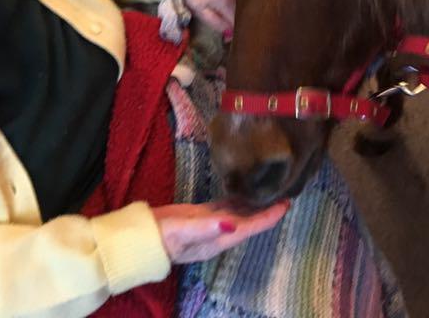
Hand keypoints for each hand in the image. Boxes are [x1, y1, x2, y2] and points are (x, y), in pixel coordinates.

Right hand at [152, 200, 289, 263]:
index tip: (286, 203)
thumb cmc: (162, 236)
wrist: (141, 237)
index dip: (269, 217)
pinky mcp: (200, 216)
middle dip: (266, 210)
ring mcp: (210, 225)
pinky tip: (243, 191)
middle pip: (249, 221)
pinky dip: (236, 200)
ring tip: (270, 190)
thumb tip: (232, 223)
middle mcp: (219, 233)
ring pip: (238, 214)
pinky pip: (225, 208)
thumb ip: (207, 226)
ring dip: (254, 205)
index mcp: (219, 239)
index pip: (251, 227)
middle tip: (284, 192)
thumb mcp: (183, 230)